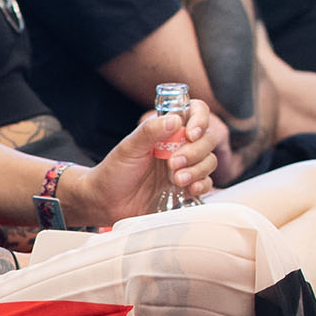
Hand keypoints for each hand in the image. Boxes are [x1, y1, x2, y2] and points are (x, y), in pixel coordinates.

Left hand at [69, 102, 219, 223]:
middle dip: (195, 151)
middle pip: (206, 139)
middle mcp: (179, 146)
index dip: (200, 119)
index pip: (195, 112)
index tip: (191, 134)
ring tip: (176, 180)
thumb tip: (175, 119)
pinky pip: (206, 183)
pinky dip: (202, 185)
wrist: (106, 202)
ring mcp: (184, 167)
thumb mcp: (129, 147)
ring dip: (197, 170)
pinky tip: (189, 188)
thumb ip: (151, 131)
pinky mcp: (186, 187)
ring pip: (209, 161)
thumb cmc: (114, 171)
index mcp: (166, 130)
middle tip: (172, 164)